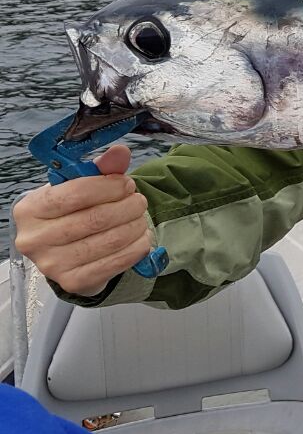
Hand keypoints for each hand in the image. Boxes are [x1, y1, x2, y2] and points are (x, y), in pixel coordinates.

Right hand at [12, 144, 152, 295]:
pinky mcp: (74, 282)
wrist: (67, 252)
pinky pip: (116, 262)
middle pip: (95, 218)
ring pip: (109, 240)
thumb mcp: (80, 187)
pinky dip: (136, 247)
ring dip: (135, 225)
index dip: (109, 187)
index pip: (74, 194)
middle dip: (127, 206)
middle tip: (139, 200)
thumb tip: (121, 152)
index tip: (126, 183)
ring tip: (140, 217)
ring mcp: (52, 264)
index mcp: (30, 209)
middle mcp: (35, 239)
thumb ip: (100, 169)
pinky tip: (141, 236)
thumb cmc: (72, 213)